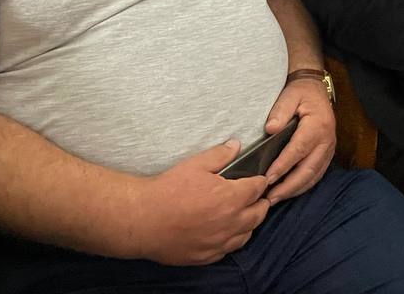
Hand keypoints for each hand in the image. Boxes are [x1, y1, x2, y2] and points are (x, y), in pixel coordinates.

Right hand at [129, 139, 269, 264]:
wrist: (142, 220)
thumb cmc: (167, 191)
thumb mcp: (195, 165)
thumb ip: (220, 155)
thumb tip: (235, 146)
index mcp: (231, 198)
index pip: (257, 189)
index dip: (260, 182)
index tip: (259, 179)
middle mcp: (230, 223)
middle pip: (259, 214)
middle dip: (261, 203)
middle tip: (258, 197)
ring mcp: (218, 243)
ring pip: (246, 235)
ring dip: (249, 223)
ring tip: (245, 215)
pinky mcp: (205, 257)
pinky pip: (228, 250)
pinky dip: (232, 240)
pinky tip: (226, 233)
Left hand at [262, 77, 335, 204]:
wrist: (315, 88)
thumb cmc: (301, 93)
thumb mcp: (289, 95)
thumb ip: (280, 111)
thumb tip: (270, 129)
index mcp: (317, 125)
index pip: (298, 150)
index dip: (283, 166)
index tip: (267, 178)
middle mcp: (326, 140)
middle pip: (308, 169)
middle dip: (289, 186)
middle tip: (270, 198)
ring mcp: (329, 148)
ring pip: (314, 175)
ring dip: (295, 189)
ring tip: (276, 199)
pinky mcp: (327, 153)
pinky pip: (317, 174)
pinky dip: (303, 185)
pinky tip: (290, 191)